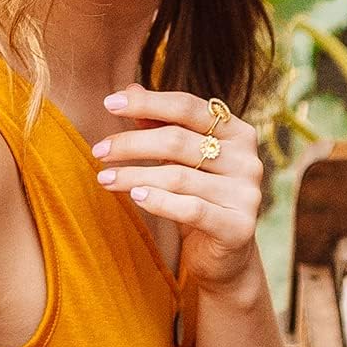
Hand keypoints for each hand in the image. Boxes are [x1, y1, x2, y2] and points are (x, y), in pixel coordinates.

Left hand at [92, 85, 261, 287]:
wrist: (224, 256)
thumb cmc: (197, 198)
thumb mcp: (179, 160)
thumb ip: (160, 124)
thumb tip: (128, 89)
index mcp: (238, 133)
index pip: (188, 107)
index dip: (147, 103)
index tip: (108, 103)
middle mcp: (248, 159)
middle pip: (179, 140)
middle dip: (132, 144)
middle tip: (98, 150)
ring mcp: (247, 194)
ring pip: (178, 176)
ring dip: (134, 175)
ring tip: (104, 177)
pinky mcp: (239, 227)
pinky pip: (191, 209)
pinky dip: (158, 201)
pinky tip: (134, 197)